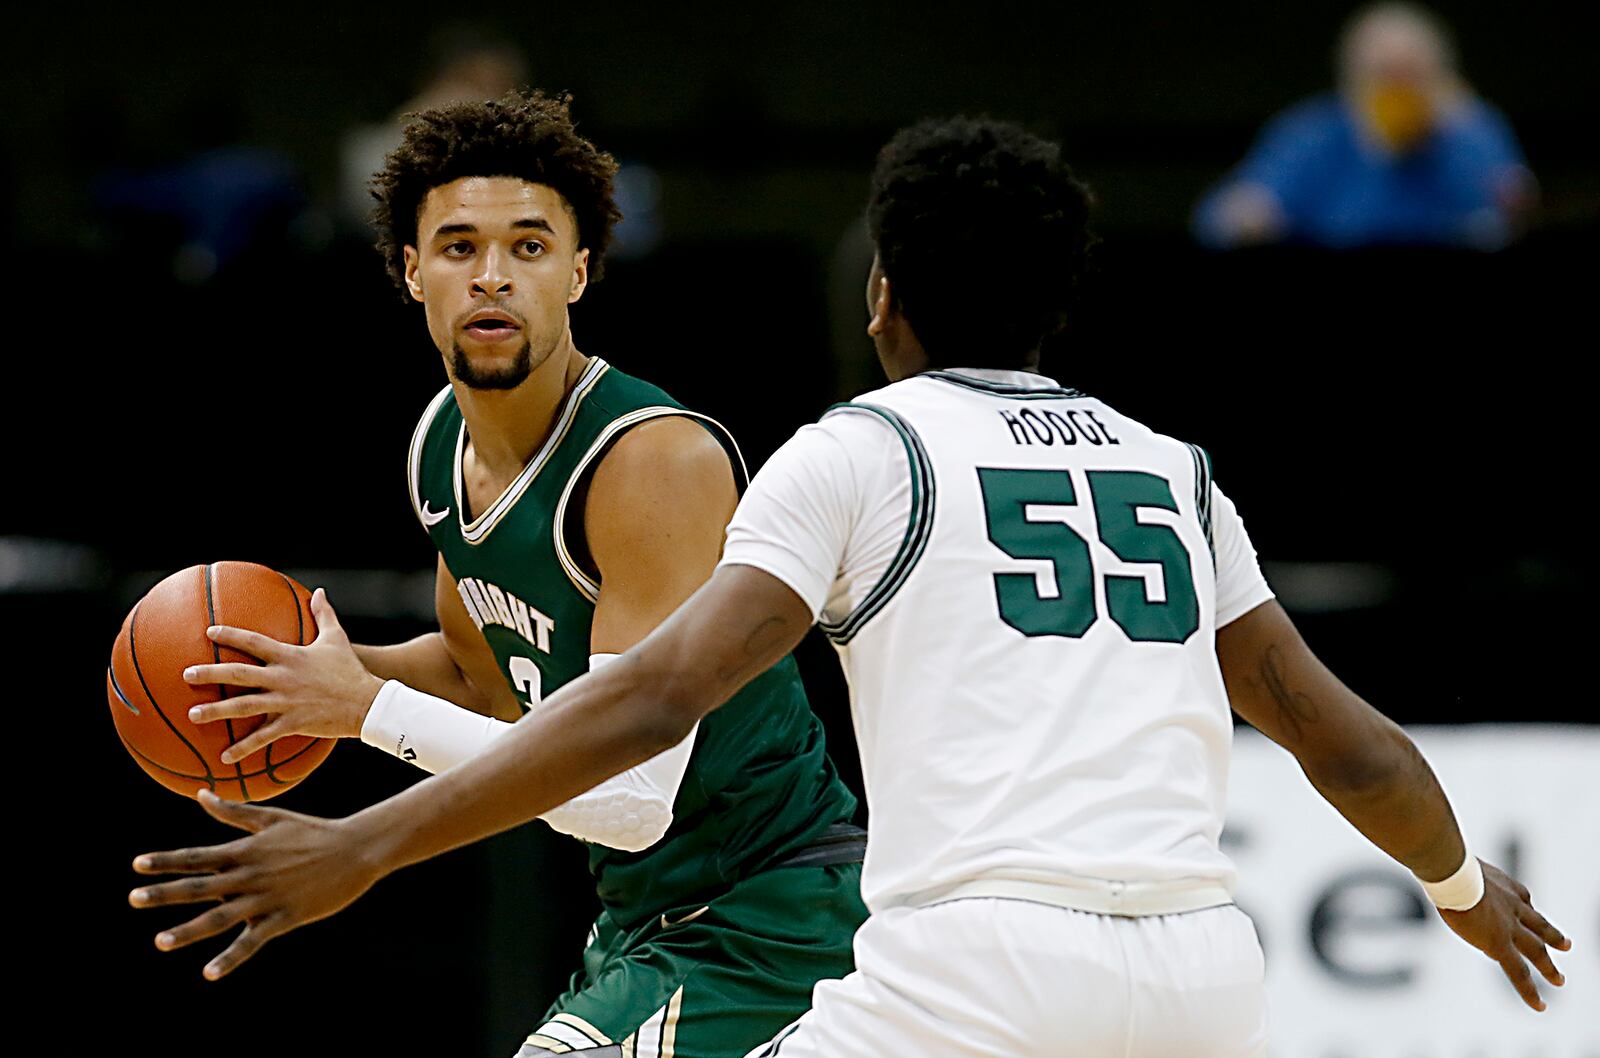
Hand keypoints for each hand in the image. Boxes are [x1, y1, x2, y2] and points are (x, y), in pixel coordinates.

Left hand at [130, 790, 386, 979]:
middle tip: (133, 899)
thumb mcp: (272, 817)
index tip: (137, 865)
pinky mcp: (284, 917)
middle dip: (165, 893)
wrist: (356, 849)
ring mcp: (266, 898)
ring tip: (160, 941)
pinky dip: (230, 958)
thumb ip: (233, 812)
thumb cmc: (313, 831)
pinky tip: (209, 973)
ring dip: (188, 930)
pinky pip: (252, 941)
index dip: (166, 861)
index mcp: (246, 851)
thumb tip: (200, 795)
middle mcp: (250, 875)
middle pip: (200, 886)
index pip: (197, 857)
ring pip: (220, 917)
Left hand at [184, 589, 383, 762]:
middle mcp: (283, 677)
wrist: (368, 702)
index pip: (254, 641)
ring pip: (243, 705)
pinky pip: (262, 737)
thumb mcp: (337, 639)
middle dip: (210, 673)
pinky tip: (224, 758)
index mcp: (290, 656)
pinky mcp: (292, 723)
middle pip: (239, 673)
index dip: (230, 634)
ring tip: (193, 715)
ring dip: (216, 711)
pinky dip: (243, 748)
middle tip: (186, 675)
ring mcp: (285, 701)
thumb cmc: (351, 670)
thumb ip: (324, 614)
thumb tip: (320, 591)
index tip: (209, 631)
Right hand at [1438, 860, 1570, 1010]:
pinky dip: (1530, 991)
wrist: (1453, 871)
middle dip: (1553, 936)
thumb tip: (1431, 858)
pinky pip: (1519, 973)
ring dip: (1549, 967)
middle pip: (1539, 925)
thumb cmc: (1446, 860)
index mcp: (1504, 885)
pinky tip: (1539, 1005)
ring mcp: (1509, 926)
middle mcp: (1513, 905)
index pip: (1522, 899)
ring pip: (1537, 950)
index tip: (1526, 909)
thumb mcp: (1455, 860)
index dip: (1525, 907)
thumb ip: (1452, 864)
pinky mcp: (1499, 944)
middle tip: (1567, 945)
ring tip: (1559, 980)